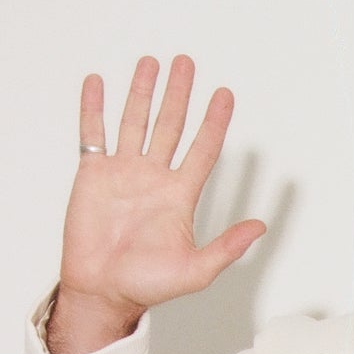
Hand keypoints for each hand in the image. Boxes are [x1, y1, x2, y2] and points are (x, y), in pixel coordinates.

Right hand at [47, 55, 266, 353]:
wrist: (103, 291)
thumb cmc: (147, 285)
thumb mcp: (196, 271)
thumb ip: (227, 248)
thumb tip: (260, 228)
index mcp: (179, 196)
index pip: (203, 149)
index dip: (215, 122)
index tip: (225, 95)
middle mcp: (153, 177)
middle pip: (170, 125)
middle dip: (179, 94)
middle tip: (187, 63)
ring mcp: (123, 173)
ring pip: (135, 121)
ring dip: (142, 92)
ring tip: (151, 62)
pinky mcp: (93, 175)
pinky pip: (93, 134)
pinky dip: (94, 108)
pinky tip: (98, 82)